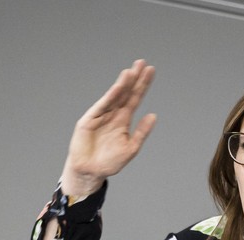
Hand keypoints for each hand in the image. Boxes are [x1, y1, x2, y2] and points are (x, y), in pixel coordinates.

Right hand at [60, 60, 156, 196]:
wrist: (90, 172)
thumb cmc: (109, 162)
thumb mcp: (130, 148)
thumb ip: (142, 132)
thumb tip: (154, 116)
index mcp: (123, 120)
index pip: (135, 98)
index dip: (143, 85)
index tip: (151, 71)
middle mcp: (113, 114)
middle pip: (126, 93)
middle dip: (134, 79)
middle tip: (143, 63)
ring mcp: (101, 115)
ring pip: (114, 96)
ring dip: (123, 84)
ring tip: (132, 71)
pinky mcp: (90, 119)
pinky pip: (102, 106)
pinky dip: (110, 97)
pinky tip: (118, 88)